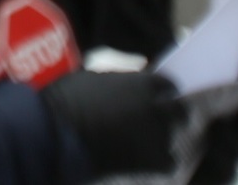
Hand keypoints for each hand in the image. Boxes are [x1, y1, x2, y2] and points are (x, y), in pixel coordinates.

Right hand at [41, 68, 179, 178]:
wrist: (57, 135)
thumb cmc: (66, 101)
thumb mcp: (92, 77)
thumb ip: (120, 79)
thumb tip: (134, 78)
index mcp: (142, 83)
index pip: (169, 84)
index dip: (162, 91)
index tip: (155, 96)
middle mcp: (156, 107)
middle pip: (180, 111)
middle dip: (171, 113)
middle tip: (153, 119)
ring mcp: (158, 135)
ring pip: (170, 136)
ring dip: (158, 137)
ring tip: (136, 140)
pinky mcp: (154, 161)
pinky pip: (168, 161)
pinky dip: (157, 161)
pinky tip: (140, 159)